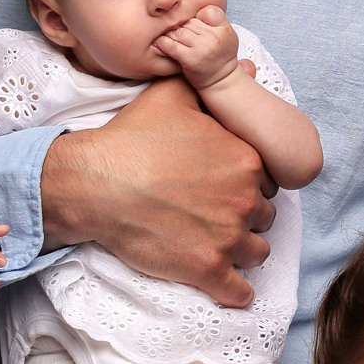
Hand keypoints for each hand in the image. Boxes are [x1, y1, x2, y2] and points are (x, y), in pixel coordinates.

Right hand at [40, 75, 274, 306]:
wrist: (96, 182)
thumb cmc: (132, 138)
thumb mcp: (172, 97)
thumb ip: (213, 85)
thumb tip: (251, 70)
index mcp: (245, 159)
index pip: (267, 180)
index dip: (248, 184)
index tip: (226, 187)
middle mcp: (245, 199)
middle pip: (264, 216)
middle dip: (246, 217)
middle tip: (217, 215)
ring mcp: (228, 237)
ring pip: (257, 252)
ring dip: (243, 252)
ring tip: (220, 247)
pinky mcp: (207, 270)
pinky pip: (240, 292)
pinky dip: (237, 292)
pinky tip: (228, 288)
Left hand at [153, 5, 240, 91]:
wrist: (220, 82)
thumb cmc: (220, 57)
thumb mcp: (227, 37)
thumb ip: (215, 23)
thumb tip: (193, 9)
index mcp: (225, 30)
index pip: (208, 10)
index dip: (199, 16)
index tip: (194, 24)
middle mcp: (214, 37)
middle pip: (190, 21)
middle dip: (181, 26)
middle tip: (174, 30)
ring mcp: (202, 48)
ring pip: (178, 31)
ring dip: (170, 33)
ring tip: (165, 35)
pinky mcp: (190, 59)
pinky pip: (171, 45)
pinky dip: (162, 43)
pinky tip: (159, 43)